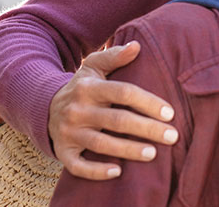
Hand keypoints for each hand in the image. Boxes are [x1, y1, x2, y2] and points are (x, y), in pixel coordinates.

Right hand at [48, 41, 178, 178]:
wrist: (45, 107)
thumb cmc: (82, 86)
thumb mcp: (93, 66)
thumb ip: (115, 56)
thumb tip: (137, 46)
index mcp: (89, 87)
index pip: (123, 93)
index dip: (148, 102)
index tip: (170, 113)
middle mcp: (77, 110)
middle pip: (117, 121)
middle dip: (147, 129)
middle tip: (172, 136)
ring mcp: (69, 132)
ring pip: (102, 144)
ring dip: (128, 150)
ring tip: (154, 154)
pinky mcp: (63, 151)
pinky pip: (78, 166)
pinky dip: (96, 171)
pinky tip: (118, 172)